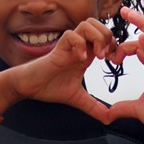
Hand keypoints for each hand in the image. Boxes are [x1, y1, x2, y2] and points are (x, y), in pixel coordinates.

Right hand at [0, 18, 115, 121]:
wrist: (28, 87)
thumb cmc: (49, 87)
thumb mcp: (78, 99)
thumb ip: (94, 107)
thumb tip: (109, 119)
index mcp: (86, 55)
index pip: (106, 37)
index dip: (114, 45)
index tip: (115, 61)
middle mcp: (79, 47)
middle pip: (99, 25)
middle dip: (108, 38)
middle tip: (106, 57)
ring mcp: (69, 46)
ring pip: (87, 24)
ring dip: (96, 38)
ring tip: (97, 56)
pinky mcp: (58, 48)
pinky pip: (71, 34)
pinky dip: (79, 44)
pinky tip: (81, 59)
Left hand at [107, 7, 143, 133]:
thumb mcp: (137, 110)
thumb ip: (123, 108)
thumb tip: (108, 113)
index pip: (142, 46)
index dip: (128, 43)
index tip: (113, 50)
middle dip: (138, 20)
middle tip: (124, 10)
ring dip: (143, 24)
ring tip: (129, 13)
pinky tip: (139, 35)